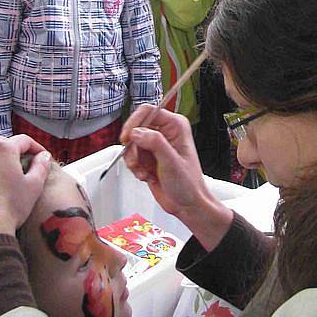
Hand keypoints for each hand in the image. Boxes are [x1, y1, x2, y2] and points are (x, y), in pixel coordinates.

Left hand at [0, 135, 51, 257]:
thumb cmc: (9, 208)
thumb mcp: (34, 186)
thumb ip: (41, 166)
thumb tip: (44, 156)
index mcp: (4, 149)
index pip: (24, 140)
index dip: (36, 147)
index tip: (41, 157)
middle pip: (2, 146)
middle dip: (14, 153)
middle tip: (23, 167)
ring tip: (2, 178)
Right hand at [121, 105, 232, 249]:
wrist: (187, 204)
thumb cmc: (188, 184)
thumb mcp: (172, 162)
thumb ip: (155, 143)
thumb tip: (137, 132)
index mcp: (175, 126)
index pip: (148, 112)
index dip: (134, 122)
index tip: (127, 137)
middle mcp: (165, 132)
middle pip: (136, 128)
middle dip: (132, 147)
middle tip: (135, 161)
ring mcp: (155, 145)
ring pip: (131, 143)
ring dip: (133, 159)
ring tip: (142, 171)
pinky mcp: (148, 157)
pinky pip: (131, 156)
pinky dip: (134, 167)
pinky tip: (145, 175)